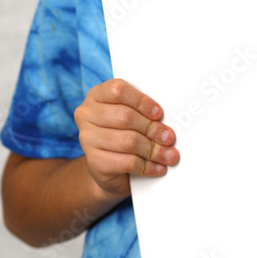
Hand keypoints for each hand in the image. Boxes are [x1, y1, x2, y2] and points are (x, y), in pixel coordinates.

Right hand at [74, 78, 178, 196]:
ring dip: (154, 150)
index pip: (118, 90)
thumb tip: (167, 119)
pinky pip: (127, 162)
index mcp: (96, 95)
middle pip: (125, 117)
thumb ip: (142, 110)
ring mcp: (87, 138)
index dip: (141, 101)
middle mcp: (87, 114)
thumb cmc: (121, 133)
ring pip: (128, 141)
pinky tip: (158, 167)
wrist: (105, 166)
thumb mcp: (130, 115)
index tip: (159, 113)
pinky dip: (147, 166)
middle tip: (169, 137)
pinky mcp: (94, 162)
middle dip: (152, 128)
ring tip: (169, 155)